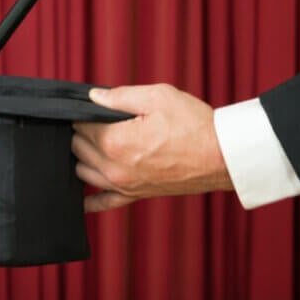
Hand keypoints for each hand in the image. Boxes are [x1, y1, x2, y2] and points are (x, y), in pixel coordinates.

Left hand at [72, 84, 232, 212]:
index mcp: (117, 142)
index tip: (94, 106)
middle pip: (78, 148)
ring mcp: (124, 185)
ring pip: (83, 172)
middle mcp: (115, 168)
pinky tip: (83, 194)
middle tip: (99, 119)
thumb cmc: (194, 125)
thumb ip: (121, 96)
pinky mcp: (135, 195)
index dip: (85, 112)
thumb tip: (94, 96)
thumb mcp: (158, 97)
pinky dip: (89, 199)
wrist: (221, 156)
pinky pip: (102, 203)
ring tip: (97, 142)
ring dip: (84, 156)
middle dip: (83, 132)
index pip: (81, 125)